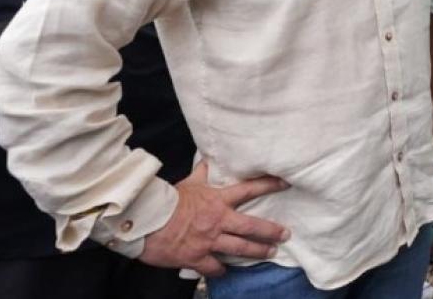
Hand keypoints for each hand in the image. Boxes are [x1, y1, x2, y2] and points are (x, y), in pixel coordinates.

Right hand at [140, 161, 289, 277]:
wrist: (146, 220)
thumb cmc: (168, 200)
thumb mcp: (188, 183)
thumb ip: (202, 174)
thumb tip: (208, 160)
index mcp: (218, 200)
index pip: (249, 190)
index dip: (269, 185)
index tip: (285, 184)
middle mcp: (218, 221)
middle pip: (252, 226)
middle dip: (271, 231)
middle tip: (285, 234)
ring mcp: (209, 241)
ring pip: (240, 248)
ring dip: (257, 252)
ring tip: (270, 253)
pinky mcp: (196, 258)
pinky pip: (214, 267)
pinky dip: (221, 270)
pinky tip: (226, 271)